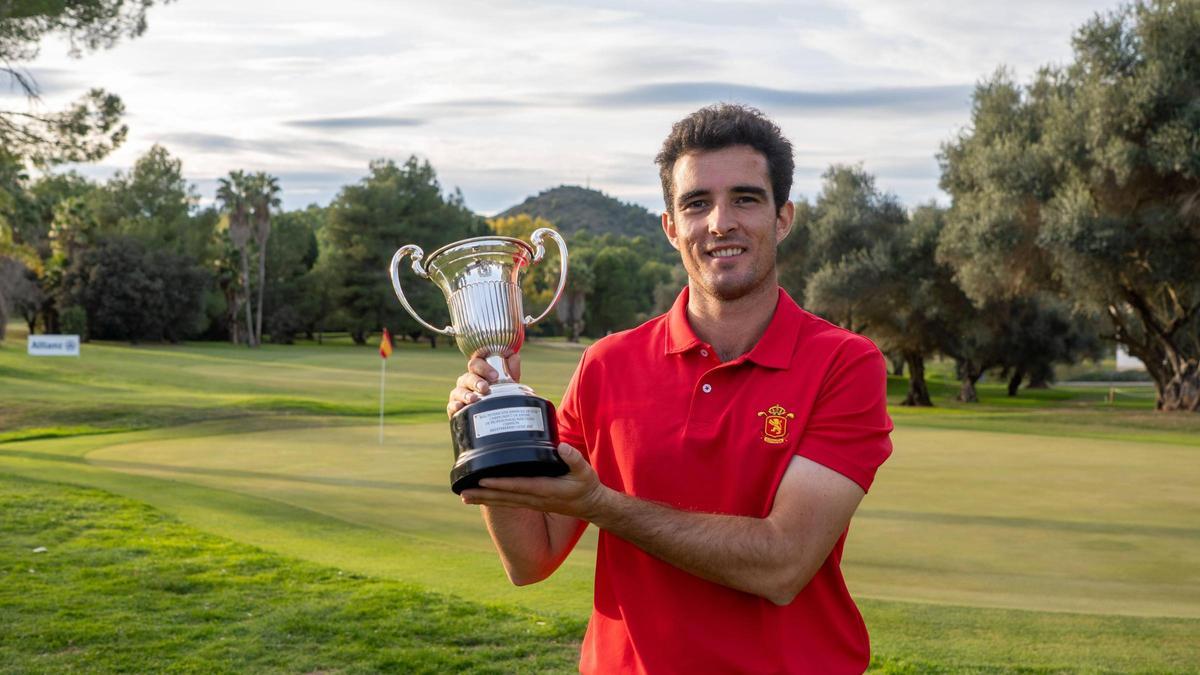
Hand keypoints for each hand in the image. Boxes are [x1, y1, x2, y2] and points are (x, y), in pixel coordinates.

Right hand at [446, 353, 520, 417]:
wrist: (496, 418)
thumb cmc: (501, 396)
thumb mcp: (509, 384)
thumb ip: (511, 370)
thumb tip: (514, 356)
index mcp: (478, 373)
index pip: (477, 364)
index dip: (484, 368)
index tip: (495, 376)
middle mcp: (467, 382)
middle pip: (467, 377)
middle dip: (476, 382)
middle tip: (485, 388)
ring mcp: (460, 395)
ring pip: (458, 391)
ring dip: (465, 394)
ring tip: (474, 399)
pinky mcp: (455, 410)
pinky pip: (451, 406)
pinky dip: (454, 405)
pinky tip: (459, 406)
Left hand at [460, 443, 607, 521]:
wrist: (591, 505)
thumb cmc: (586, 486)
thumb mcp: (585, 471)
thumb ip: (574, 459)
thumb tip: (562, 447)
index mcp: (545, 490)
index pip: (517, 486)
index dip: (499, 484)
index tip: (482, 480)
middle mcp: (535, 499)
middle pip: (504, 497)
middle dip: (482, 495)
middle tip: (462, 493)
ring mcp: (532, 502)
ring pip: (503, 502)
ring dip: (483, 499)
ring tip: (464, 497)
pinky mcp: (532, 502)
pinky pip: (508, 502)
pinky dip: (493, 500)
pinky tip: (481, 497)